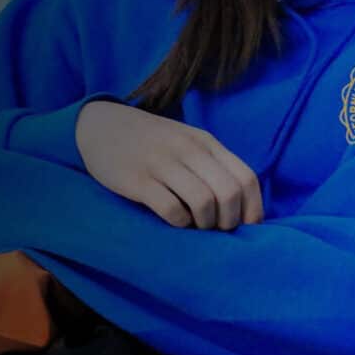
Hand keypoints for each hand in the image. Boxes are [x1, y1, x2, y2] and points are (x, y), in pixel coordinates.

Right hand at [74, 100, 263, 229]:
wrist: (102, 125)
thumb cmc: (152, 142)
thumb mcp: (187, 142)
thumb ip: (212, 165)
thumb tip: (240, 206)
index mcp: (206, 143)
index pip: (246, 178)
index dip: (253, 208)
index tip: (248, 227)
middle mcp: (189, 151)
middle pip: (229, 193)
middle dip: (230, 221)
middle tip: (218, 229)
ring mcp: (163, 164)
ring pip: (203, 202)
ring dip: (205, 223)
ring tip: (196, 226)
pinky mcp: (138, 180)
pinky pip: (171, 209)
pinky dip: (179, 222)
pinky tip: (174, 220)